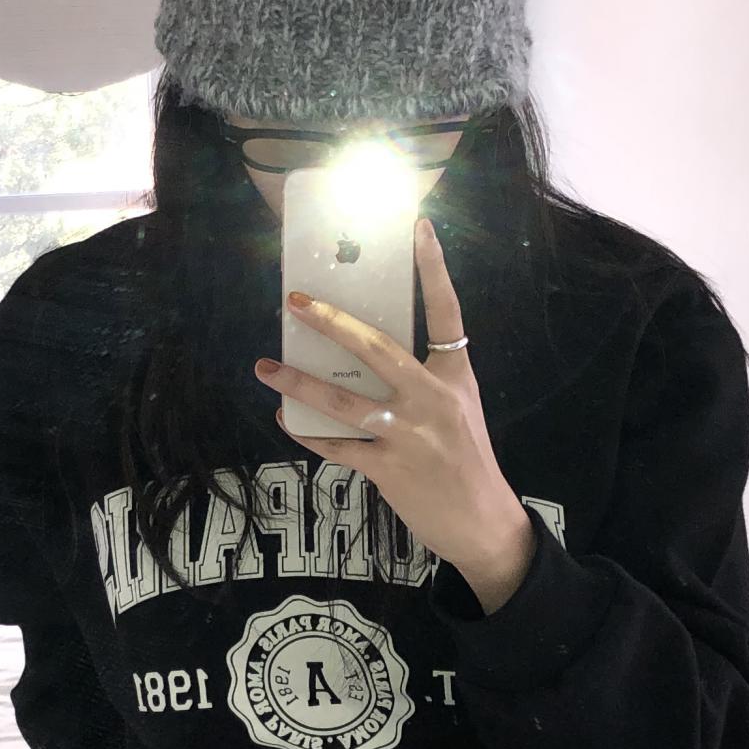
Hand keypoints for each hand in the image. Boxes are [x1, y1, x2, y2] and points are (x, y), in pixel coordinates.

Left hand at [254, 216, 537, 614]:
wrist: (483, 520)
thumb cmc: (465, 458)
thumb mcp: (458, 407)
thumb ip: (421, 379)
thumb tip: (362, 353)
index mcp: (455, 374)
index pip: (447, 310)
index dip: (433, 268)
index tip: (418, 228)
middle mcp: (433, 398)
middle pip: (376, 348)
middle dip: (331, 322)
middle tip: (296, 302)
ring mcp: (410, 434)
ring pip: (343, 400)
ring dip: (298, 383)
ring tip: (265, 366)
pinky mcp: (389, 468)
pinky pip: (337, 446)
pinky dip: (307, 432)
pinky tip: (285, 419)